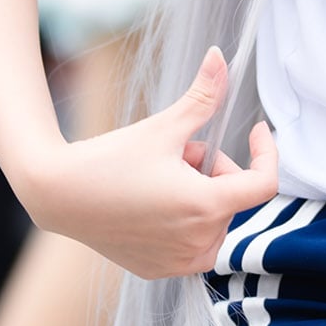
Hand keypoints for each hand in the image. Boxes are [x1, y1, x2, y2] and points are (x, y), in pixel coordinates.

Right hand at [29, 47, 278, 277]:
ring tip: (158, 181)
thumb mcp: (163, 126)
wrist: (59, 195)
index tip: (255, 131)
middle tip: (173, 156)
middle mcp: (198, 243)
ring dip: (199, 196)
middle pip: (231, 196)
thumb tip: (221, 56)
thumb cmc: (109, 159)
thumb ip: (203, 96)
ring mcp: (179, 263)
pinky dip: (182, 221)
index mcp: (205, 207)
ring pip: (214, 220)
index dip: (266, 153)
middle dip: (211, 169)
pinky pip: (192, 242)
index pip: (264, 185)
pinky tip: (147, 206)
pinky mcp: (160, 270)